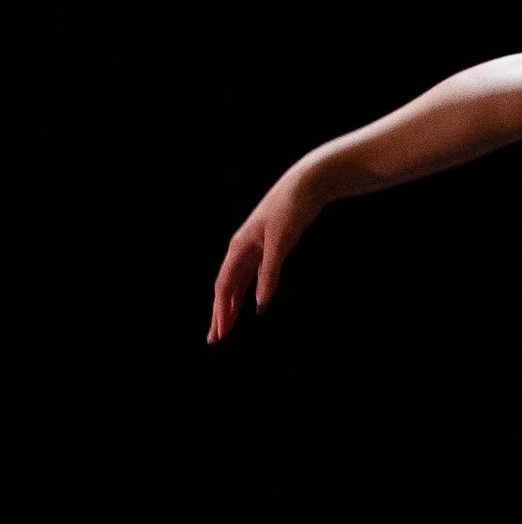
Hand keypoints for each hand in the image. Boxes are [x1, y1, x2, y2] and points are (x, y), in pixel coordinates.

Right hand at [207, 166, 320, 342]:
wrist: (305, 185)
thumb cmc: (290, 210)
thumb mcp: (281, 243)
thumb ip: (269, 274)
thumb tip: (260, 306)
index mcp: (239, 248)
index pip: (224, 286)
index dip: (221, 311)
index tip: (219, 333)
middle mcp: (241, 249)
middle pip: (226, 288)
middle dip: (220, 314)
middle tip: (215, 338)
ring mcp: (253, 248)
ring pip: (237, 283)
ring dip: (231, 305)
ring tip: (226, 326)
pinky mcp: (267, 247)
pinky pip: (250, 275)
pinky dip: (245, 291)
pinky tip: (247, 303)